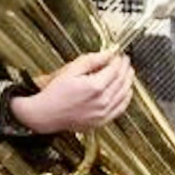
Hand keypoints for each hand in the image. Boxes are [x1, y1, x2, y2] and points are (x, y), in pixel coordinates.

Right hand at [11, 51, 134, 133]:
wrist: (45, 114)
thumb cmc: (55, 93)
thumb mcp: (71, 70)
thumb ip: (92, 60)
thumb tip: (108, 53)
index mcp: (94, 87)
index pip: (115, 69)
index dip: (119, 60)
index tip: (119, 55)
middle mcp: (102, 101)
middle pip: (122, 80)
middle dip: (125, 68)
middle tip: (125, 61)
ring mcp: (103, 113)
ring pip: (125, 94)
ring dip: (128, 81)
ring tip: (128, 72)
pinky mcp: (102, 121)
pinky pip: (121, 108)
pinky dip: (126, 97)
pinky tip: (126, 90)